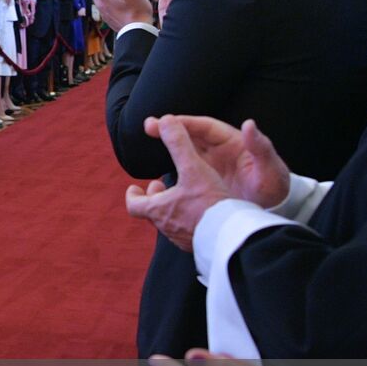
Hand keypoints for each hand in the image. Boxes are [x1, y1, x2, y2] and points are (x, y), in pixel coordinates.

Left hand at [124, 116, 231, 250]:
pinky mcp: (200, 246)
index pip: (134, 206)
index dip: (133, 195)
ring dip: (173, 209)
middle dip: (156, 198)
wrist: (233, 235)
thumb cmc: (210, 201)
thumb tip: (164, 119)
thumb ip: (178, 143)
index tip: (135, 188)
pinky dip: (190, 222)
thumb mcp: (193, 167)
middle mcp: (167, 228)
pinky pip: (189, 233)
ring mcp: (183, 240)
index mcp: (158, 210)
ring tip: (184, 198)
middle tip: (162, 187)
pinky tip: (203, 215)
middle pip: (153, 214)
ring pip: (171, 224)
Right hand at [141, 115, 289, 209]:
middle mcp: (220, 149)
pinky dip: (173, 163)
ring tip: (146, 139)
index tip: (166, 121)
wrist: (275, 209)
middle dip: (170, 128)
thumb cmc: (276, 187)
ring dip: (167, 143)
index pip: (205, 127)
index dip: (186, 122)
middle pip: (191, 134)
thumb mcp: (271, 168)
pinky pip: (186, 167)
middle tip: (148, 126)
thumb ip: (261, 147)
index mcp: (233, 142)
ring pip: (185, 149)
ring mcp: (212, 164)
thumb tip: (249, 124)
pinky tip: (159, 170)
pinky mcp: (207, 179)